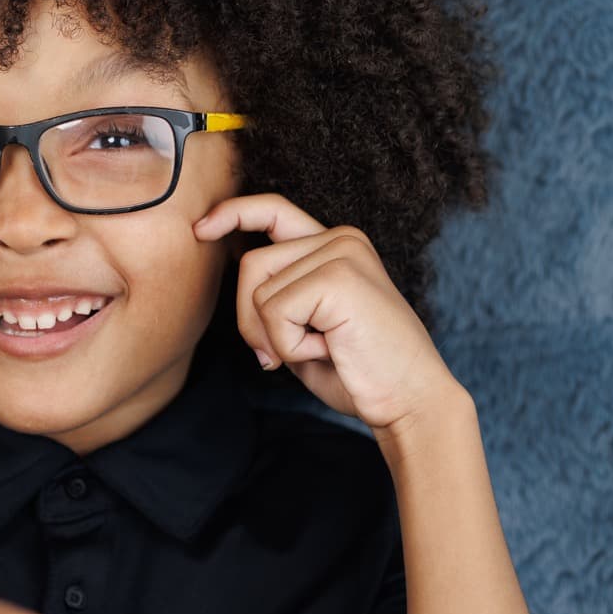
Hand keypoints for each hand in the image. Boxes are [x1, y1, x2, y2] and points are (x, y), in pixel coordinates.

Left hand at [194, 190, 467, 440]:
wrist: (411, 402)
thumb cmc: (359, 373)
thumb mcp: (305, 329)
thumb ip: (275, 300)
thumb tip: (237, 288)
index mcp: (337, 245)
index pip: (275, 212)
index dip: (234, 214)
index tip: (201, 229)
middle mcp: (341, 238)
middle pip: (253, 264)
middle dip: (250, 320)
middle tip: (280, 357)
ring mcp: (342, 252)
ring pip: (259, 290)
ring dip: (275, 337)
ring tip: (321, 350)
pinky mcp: (338, 277)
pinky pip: (274, 312)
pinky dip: (290, 346)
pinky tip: (330, 351)